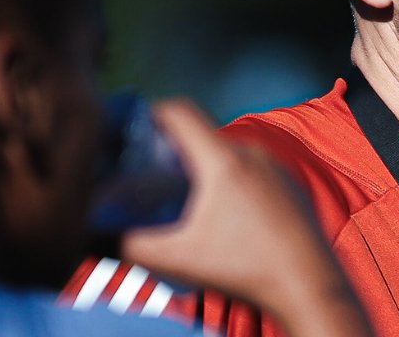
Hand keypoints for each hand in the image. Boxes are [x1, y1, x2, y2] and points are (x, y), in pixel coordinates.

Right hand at [121, 99, 370, 336]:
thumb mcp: (176, 261)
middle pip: (201, 135)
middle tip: (147, 175)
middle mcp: (252, 153)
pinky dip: (231, 184)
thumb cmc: (246, 271)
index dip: (150, 113)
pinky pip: (252, 172)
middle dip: (172, 150)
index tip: (130, 128)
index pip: (179, 111)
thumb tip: (87, 238)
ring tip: (184, 202)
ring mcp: (276, 168)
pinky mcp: (291, 187)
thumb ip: (126, 247)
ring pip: (228, 155)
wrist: (311, 288)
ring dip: (203, 170)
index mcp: (222, 160)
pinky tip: (223, 219)